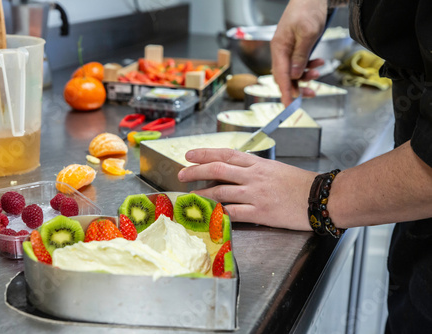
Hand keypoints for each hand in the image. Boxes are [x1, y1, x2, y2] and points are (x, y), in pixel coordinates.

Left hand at [177, 148, 316, 230]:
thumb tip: (233, 172)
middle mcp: (254, 176)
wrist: (322, 197)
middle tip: (181, 174)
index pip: (225, 154)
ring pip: (221, 191)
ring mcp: (256, 194)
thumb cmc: (300, 184)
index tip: (189, 155)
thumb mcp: (275, 169)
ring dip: (202, 193)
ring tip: (191, 196)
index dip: (205, 153)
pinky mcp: (261, 212)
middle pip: (217, 169)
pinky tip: (210, 213)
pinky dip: (219, 212)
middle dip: (195, 171)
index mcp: (258, 163)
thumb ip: (254, 170)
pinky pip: (234, 212)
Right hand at [271, 0, 327, 104]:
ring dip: (306, 76)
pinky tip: (319, 62)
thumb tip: (294, 75)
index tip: (289, 105)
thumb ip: (300, 56)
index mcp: (279, 48)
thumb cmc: (307, 10)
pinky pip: (299, 64)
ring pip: (293, 72)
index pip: (281, 76)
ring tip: (319, 70)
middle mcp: (280, 51)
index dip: (285, 92)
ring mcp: (287, 50)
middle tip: (312, 92)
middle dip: (298, 87)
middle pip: (285, 77)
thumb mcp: (307, 33)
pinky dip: (309, 67)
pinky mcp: (295, 48)